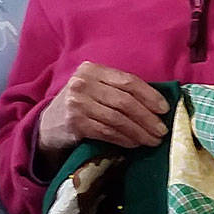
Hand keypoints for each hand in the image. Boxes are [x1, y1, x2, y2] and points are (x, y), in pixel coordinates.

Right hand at [36, 62, 168, 162]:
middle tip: (162, 131)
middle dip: (147, 117)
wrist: (48, 125)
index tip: (165, 109)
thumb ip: (119, 90)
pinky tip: (134, 144)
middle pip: (125, 101)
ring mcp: (77, 103)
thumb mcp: (96, 89)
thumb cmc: (82, 105)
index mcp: (93, 69)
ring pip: (117, 118)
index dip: (150, 95)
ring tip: (152, 140)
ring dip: (138, 132)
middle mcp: (83, 83)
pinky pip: (106, 132)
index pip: (128, 81)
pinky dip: (124, 139)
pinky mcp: (74, 123)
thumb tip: (157, 105)